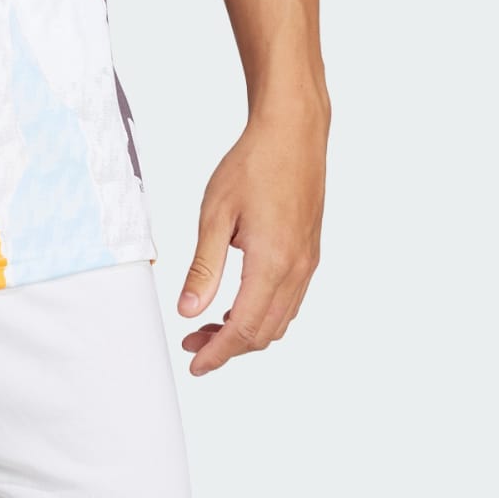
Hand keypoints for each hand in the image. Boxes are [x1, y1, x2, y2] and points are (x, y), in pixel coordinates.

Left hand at [177, 106, 325, 374]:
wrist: (293, 133)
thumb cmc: (253, 164)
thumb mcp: (215, 214)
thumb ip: (204, 267)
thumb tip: (188, 309)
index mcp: (272, 263)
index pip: (244, 329)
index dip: (218, 353)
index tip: (195, 364)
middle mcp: (297, 270)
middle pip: (265, 333)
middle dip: (228, 347)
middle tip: (193, 344)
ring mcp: (308, 263)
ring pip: (280, 319)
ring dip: (247, 332)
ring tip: (209, 325)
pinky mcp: (310, 253)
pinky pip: (290, 300)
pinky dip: (264, 313)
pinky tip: (239, 302)